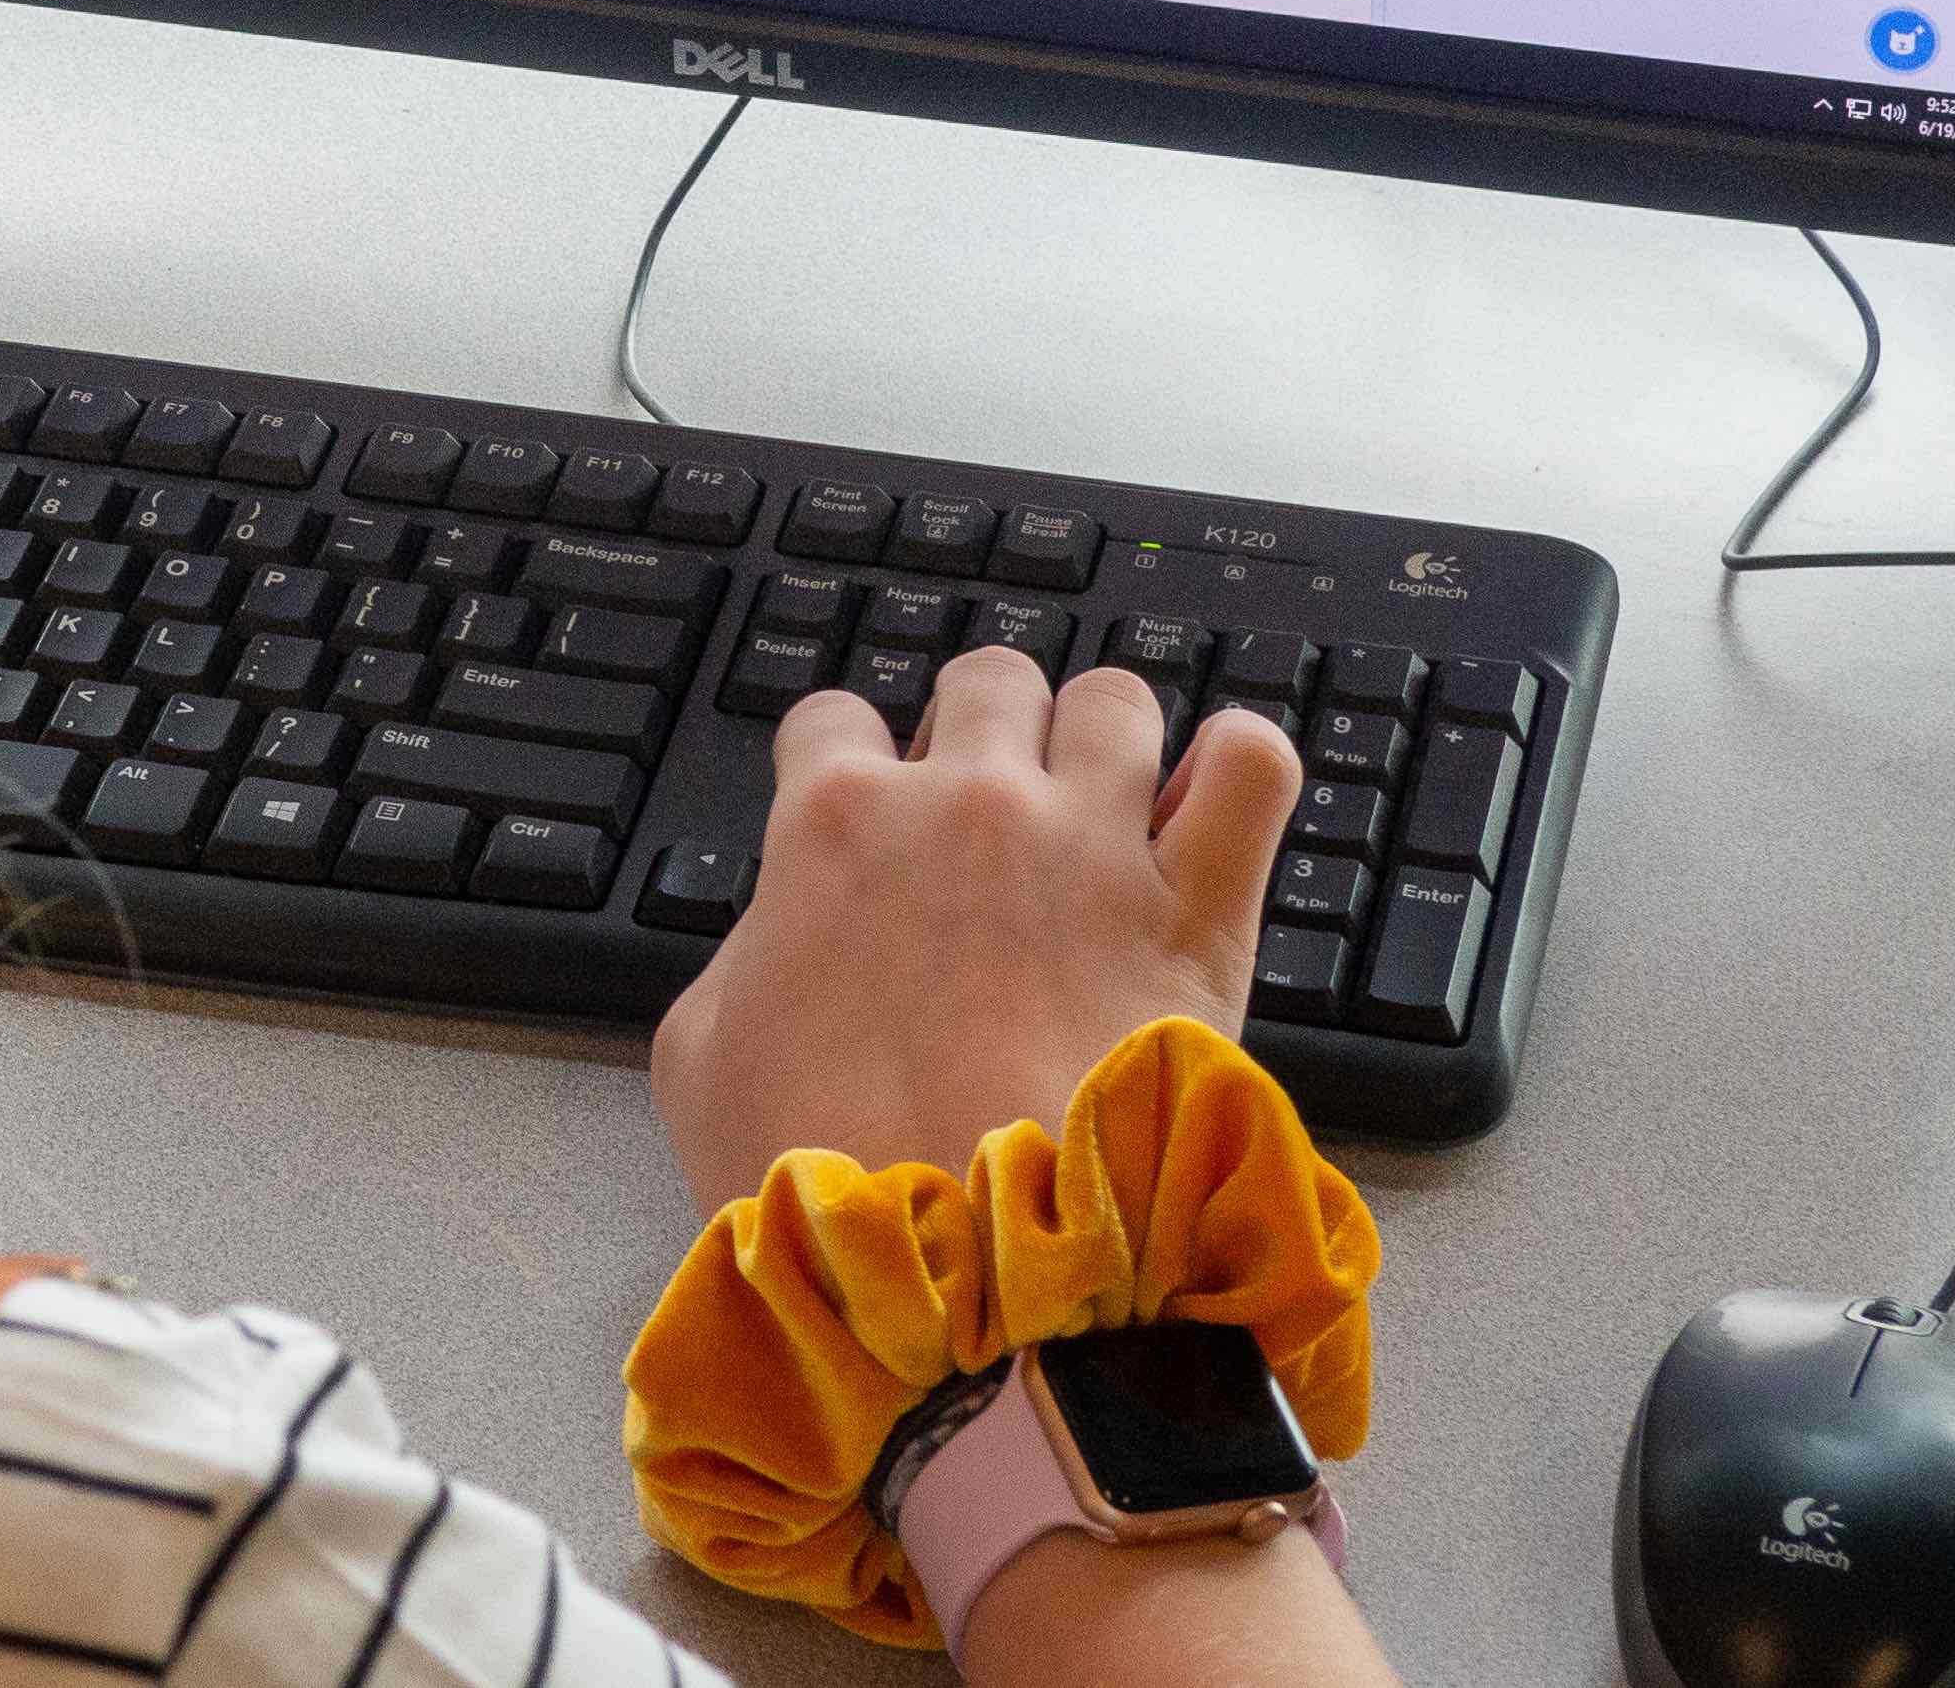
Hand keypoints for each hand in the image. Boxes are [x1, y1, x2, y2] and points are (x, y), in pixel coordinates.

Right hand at [651, 657, 1301, 1217]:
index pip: (832, 720)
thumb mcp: (701, 1064)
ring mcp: (1089, 839)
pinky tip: (1216, 800)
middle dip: (987, 732)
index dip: (848, 765)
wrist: (974, 1275)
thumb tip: (776, 936)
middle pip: (986, 680)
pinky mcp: (1197, 905)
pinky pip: (1252, 764)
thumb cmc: (831, 1180)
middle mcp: (963, 800)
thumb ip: (738, 959)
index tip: (872, 818)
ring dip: (1105, 742)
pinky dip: (1241, 763)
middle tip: (992, 819)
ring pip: (1113, 700)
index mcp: (834, 824)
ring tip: (1107, 812)